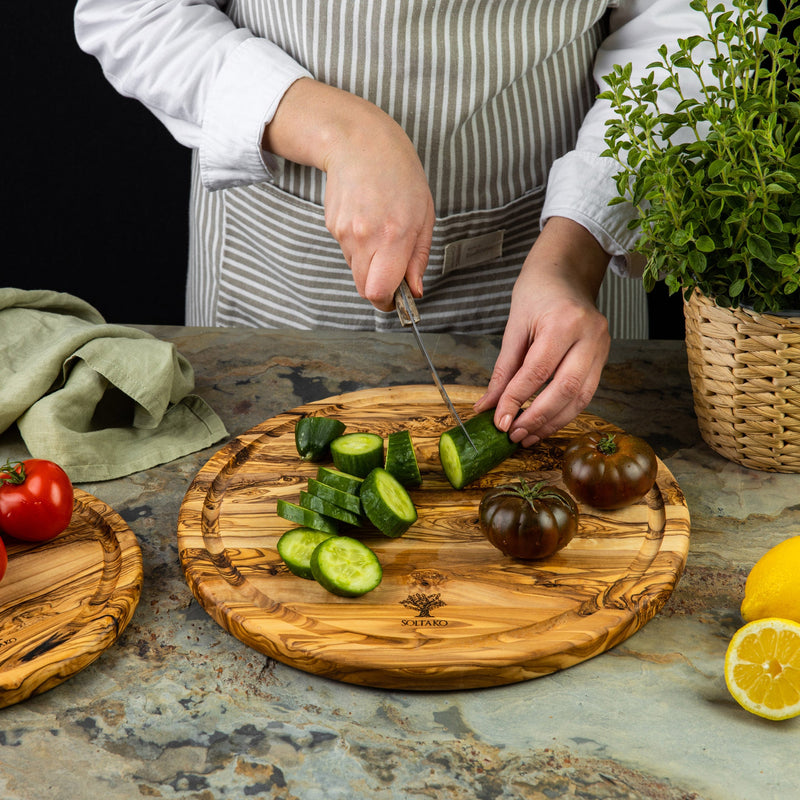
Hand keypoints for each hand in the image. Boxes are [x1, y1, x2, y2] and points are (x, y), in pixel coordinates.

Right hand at [262, 78, 434, 309]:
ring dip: (370, 265)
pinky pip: (348, 252)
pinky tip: (369, 222)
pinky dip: (360, 248)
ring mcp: (344, 232)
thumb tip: (414, 291)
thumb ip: (418, 258)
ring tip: (382, 234)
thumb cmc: (399, 175)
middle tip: (394, 269)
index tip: (397, 298)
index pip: (379, 291)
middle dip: (380, 287)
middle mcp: (365, 237)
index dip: (388, 302)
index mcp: (393, 235)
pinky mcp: (332, 227)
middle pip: (365, 288)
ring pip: (356, 271)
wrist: (360, 143)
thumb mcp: (424, 215)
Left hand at [473, 217, 610, 445]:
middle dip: (538, 417)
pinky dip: (565, 412)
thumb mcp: (513, 327)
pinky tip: (545, 423)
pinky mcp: (604, 356)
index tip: (499, 421)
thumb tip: (486, 407)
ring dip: (553, 422)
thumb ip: (502, 370)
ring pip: (581, 397)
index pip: (537, 372)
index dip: (516, 400)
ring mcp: (601, 346)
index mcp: (563, 322)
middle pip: (565, 389)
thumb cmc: (537, 294)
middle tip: (514, 435)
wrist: (565, 274)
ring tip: (528, 437)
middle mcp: (589, 335)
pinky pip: (587, 393)